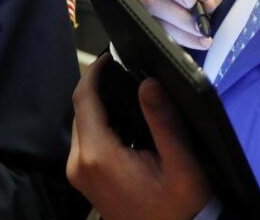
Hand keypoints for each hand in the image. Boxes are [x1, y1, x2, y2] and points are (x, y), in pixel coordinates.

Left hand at [67, 54, 211, 219]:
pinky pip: (86, 140)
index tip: (112, 53)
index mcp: (98, 155)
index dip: (94, 71)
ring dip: (99, 105)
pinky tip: (125, 120)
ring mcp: (78, 173)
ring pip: (82, 124)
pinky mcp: (84, 179)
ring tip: (127, 90)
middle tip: (127, 69)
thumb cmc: (179, 205)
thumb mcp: (180, 163)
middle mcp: (79, 163)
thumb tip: (148, 82)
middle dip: (99, 86)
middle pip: (81, 109)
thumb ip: (162, 121)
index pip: (84, 98)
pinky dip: (100, 124)